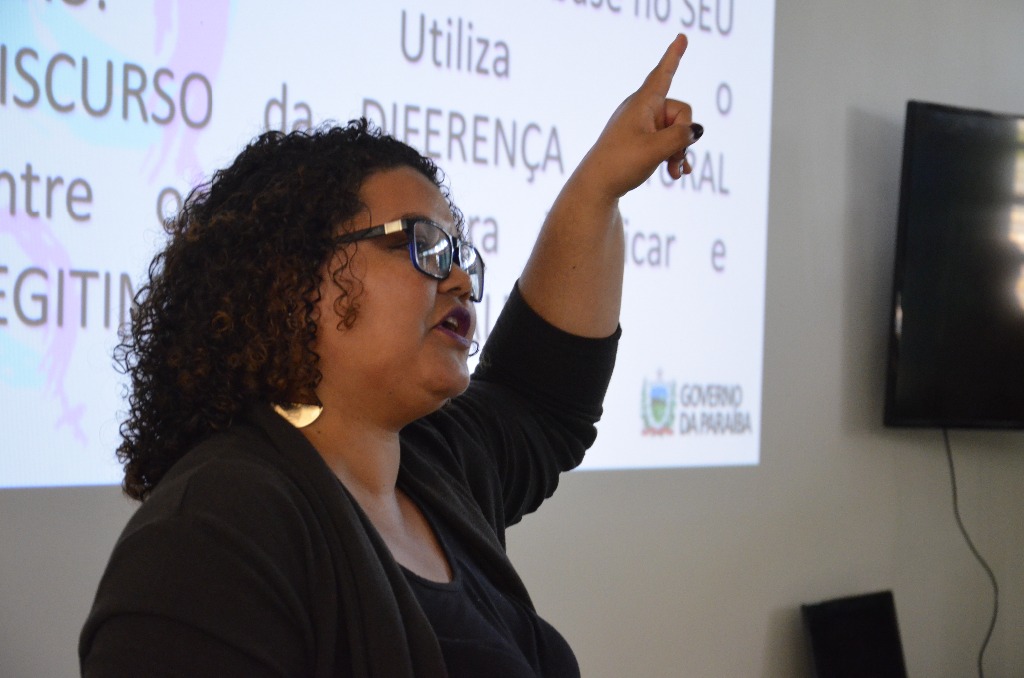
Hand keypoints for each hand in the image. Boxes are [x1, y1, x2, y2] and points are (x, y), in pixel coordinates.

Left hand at [575, 34, 697, 200]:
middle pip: (681, 113)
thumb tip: (696, 131)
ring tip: (675, 172)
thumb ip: (681, 137)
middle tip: (675, 160)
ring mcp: (642, 125)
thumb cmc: (620, 164)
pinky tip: (677, 174)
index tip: (682, 37)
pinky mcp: (642, 139)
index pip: (663, 74)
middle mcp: (642, 109)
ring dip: (680, 152)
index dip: (675, 56)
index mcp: (642, 103)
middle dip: (684, 137)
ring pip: (676, 130)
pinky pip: (667, 141)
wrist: (596, 187)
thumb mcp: (655, 150)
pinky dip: (673, 156)